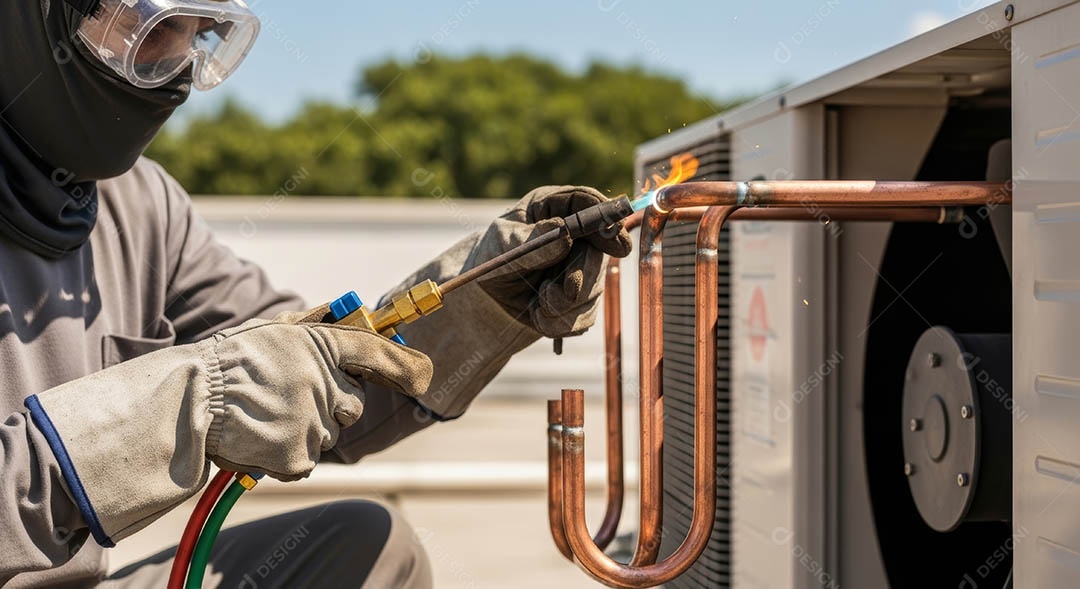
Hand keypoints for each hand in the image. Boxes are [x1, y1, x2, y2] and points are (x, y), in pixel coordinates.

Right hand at [28, 315, 431, 542]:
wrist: (186, 401)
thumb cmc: (227, 363)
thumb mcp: (272, 332)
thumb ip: (313, 323)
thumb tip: (347, 309)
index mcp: (319, 346)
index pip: (376, 352)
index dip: (404, 364)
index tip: (423, 373)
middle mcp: (325, 382)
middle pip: (351, 406)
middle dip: (329, 407)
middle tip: (286, 401)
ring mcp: (313, 420)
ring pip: (327, 436)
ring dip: (303, 432)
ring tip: (263, 418)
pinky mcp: (299, 454)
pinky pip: (305, 460)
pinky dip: (285, 457)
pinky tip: (258, 439)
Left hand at [473, 186, 632, 337]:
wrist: (488, 294)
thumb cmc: (492, 258)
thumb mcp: (502, 246)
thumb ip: (532, 242)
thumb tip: (565, 235)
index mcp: (554, 208)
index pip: (587, 204)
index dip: (606, 221)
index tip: (617, 246)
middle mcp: (575, 235)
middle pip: (597, 253)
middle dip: (579, 278)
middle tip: (554, 294)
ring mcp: (583, 266)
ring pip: (593, 290)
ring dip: (563, 306)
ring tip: (537, 304)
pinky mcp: (582, 297)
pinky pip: (585, 316)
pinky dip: (560, 322)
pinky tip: (539, 315)